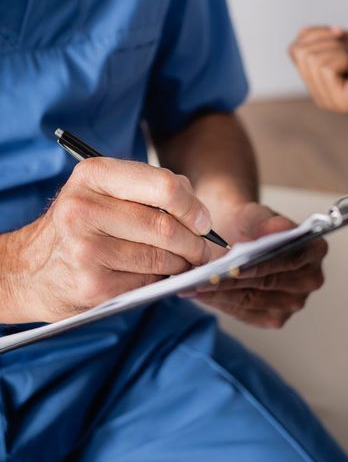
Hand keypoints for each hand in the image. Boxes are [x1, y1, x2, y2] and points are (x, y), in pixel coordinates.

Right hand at [0, 158, 210, 322]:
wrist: (27, 270)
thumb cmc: (81, 225)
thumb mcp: (105, 191)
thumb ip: (153, 190)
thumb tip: (200, 214)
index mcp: (94, 175)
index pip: (164, 186)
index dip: (193, 206)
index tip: (203, 221)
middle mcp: (84, 209)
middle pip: (166, 226)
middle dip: (196, 242)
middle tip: (205, 249)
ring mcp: (86, 250)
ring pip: (161, 257)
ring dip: (183, 263)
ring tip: (185, 262)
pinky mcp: (93, 286)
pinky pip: (149, 282)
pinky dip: (163, 280)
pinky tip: (160, 276)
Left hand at [192, 203, 327, 328]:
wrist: (234, 233)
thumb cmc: (248, 224)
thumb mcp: (255, 214)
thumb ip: (268, 222)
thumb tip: (277, 231)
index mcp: (315, 250)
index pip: (288, 259)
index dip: (260, 263)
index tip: (232, 264)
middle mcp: (311, 280)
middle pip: (268, 283)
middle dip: (233, 280)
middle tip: (203, 276)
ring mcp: (294, 302)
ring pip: (252, 300)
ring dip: (220, 293)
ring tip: (193, 285)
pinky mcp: (274, 318)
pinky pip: (243, 313)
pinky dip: (219, 302)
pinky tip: (199, 293)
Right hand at [289, 27, 347, 113]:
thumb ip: (325, 39)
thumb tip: (300, 32)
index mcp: (319, 81)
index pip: (295, 48)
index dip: (319, 34)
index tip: (344, 38)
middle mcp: (320, 93)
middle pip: (299, 50)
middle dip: (329, 42)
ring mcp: (328, 100)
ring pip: (311, 57)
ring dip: (341, 51)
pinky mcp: (340, 102)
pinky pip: (327, 67)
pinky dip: (346, 58)